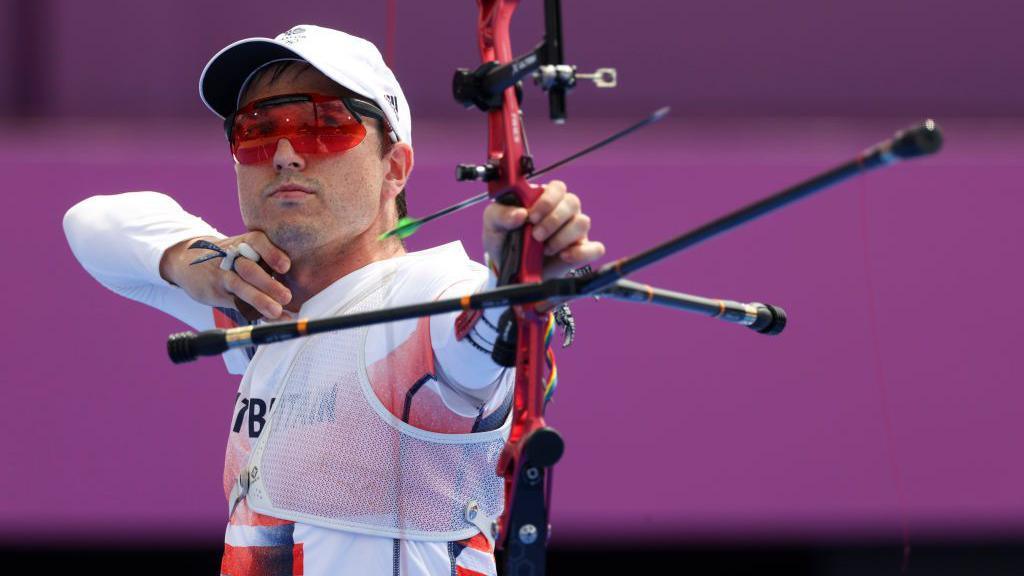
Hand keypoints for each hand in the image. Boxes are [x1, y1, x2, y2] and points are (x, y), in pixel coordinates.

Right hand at [159, 231, 292, 319]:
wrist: (189, 261)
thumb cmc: (230, 257)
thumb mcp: (244, 250)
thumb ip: (267, 261)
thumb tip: (301, 283)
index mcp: (244, 243)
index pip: (257, 241)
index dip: (271, 252)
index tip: (285, 267)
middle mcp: (232, 257)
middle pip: (249, 268)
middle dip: (268, 283)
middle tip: (287, 297)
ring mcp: (223, 275)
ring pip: (241, 287)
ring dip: (260, 300)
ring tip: (277, 311)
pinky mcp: (216, 292)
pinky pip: (237, 303)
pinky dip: (255, 312)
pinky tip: (271, 319)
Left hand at [482, 180, 604, 279]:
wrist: (507, 270)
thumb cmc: (503, 241)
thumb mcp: (492, 224)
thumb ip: (500, 213)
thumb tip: (519, 214)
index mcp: (543, 199)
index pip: (557, 188)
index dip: (547, 200)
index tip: (531, 217)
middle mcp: (562, 212)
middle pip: (573, 202)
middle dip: (553, 220)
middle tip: (536, 236)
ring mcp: (573, 232)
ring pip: (582, 223)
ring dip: (562, 237)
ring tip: (545, 248)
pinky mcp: (580, 252)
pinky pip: (595, 248)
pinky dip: (581, 252)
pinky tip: (564, 256)